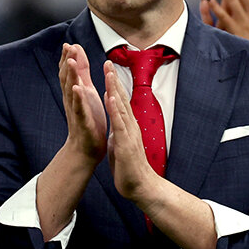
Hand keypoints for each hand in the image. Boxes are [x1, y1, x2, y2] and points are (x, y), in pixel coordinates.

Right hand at [59, 43, 106, 162]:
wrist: (86, 148)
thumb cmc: (88, 119)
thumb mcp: (86, 92)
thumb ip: (81, 74)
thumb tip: (76, 54)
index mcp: (76, 93)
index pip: (70, 73)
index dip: (69, 58)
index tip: (70, 44)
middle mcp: (72, 100)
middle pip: (67, 78)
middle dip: (68, 62)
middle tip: (68, 47)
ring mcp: (76, 111)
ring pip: (71, 91)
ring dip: (71, 76)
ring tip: (71, 62)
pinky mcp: (83, 122)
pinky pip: (79, 109)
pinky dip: (78, 98)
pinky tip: (78, 89)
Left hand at [103, 62, 158, 202]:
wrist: (140, 186)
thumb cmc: (130, 168)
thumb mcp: (121, 145)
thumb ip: (119, 133)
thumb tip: (115, 127)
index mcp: (127, 127)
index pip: (119, 102)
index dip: (113, 85)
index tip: (108, 70)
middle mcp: (129, 126)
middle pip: (121, 99)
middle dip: (114, 80)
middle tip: (108, 61)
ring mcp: (129, 133)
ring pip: (121, 107)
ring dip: (114, 89)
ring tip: (108, 72)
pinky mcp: (125, 143)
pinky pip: (119, 124)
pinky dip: (115, 110)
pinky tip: (110, 98)